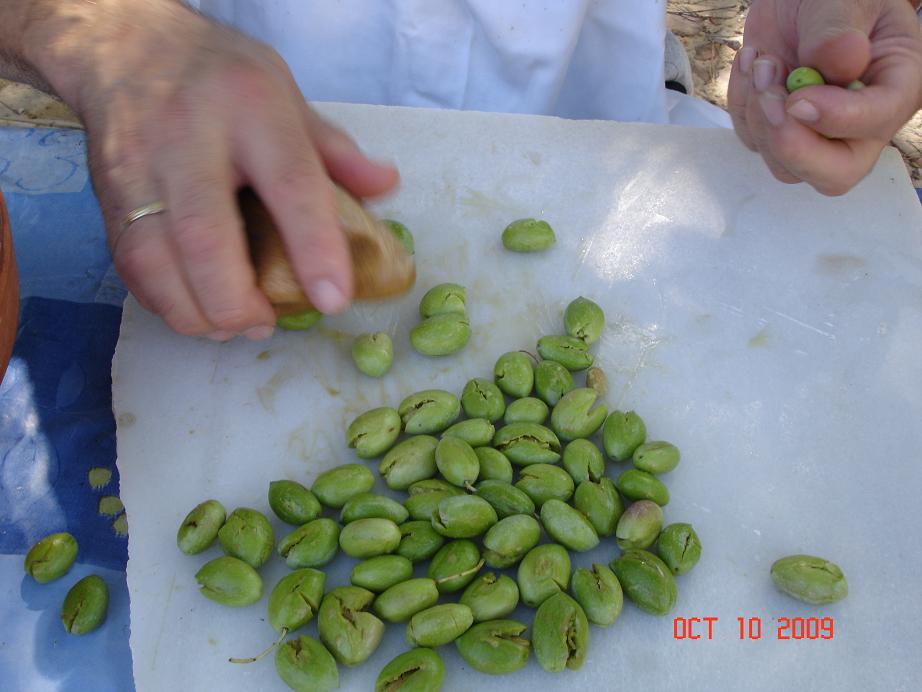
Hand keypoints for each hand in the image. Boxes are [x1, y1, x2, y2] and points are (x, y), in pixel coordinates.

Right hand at [29, 0, 397, 338]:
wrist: (126, 49)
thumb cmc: (221, 77)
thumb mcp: (287, 96)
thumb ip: (335, 149)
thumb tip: (385, 186)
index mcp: (251, 107)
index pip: (290, 182)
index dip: (315, 247)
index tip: (333, 298)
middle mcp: (189, 136)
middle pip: (205, 235)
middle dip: (236, 299)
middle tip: (264, 324)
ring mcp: (139, 167)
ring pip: (155, 259)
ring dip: (195, 311)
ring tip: (232, 327)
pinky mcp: (108, 195)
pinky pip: (129, 264)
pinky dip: (163, 301)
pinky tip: (194, 311)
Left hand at [728, 0, 921, 195]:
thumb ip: (840, 31)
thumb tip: (841, 65)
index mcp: (895, 87)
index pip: (876, 125)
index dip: (836, 120)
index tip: (799, 97)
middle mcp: (859, 124)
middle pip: (834, 175)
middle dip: (792, 144)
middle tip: (769, 95)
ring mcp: (816, 135)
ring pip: (784, 165)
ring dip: (760, 117)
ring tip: (762, 59)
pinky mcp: (777, 131)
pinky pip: (752, 139)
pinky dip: (743, 104)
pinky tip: (752, 62)